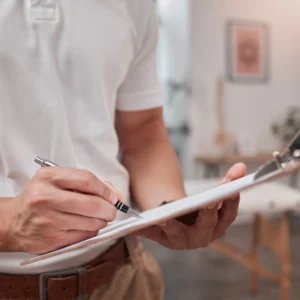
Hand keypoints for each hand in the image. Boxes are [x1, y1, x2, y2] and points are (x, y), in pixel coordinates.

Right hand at [3, 167, 120, 253]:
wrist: (14, 221)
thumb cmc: (40, 197)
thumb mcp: (59, 180)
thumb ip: (89, 183)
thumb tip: (116, 196)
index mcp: (49, 177)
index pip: (87, 180)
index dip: (105, 190)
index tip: (113, 196)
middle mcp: (45, 198)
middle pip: (92, 204)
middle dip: (109, 209)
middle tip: (111, 210)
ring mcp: (47, 220)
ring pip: (91, 222)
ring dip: (101, 221)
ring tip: (96, 217)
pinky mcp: (51, 239)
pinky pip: (84, 236)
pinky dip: (91, 231)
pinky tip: (84, 226)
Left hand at [136, 163, 245, 249]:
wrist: (180, 223)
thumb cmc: (198, 208)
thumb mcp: (212, 195)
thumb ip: (227, 182)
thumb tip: (242, 166)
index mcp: (218, 226)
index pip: (228, 214)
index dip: (231, 202)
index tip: (232, 190)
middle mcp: (202, 237)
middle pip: (206, 226)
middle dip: (208, 214)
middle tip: (208, 202)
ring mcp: (181, 240)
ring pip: (177, 232)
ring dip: (172, 226)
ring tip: (165, 218)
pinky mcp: (162, 239)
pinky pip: (153, 234)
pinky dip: (145, 230)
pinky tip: (135, 225)